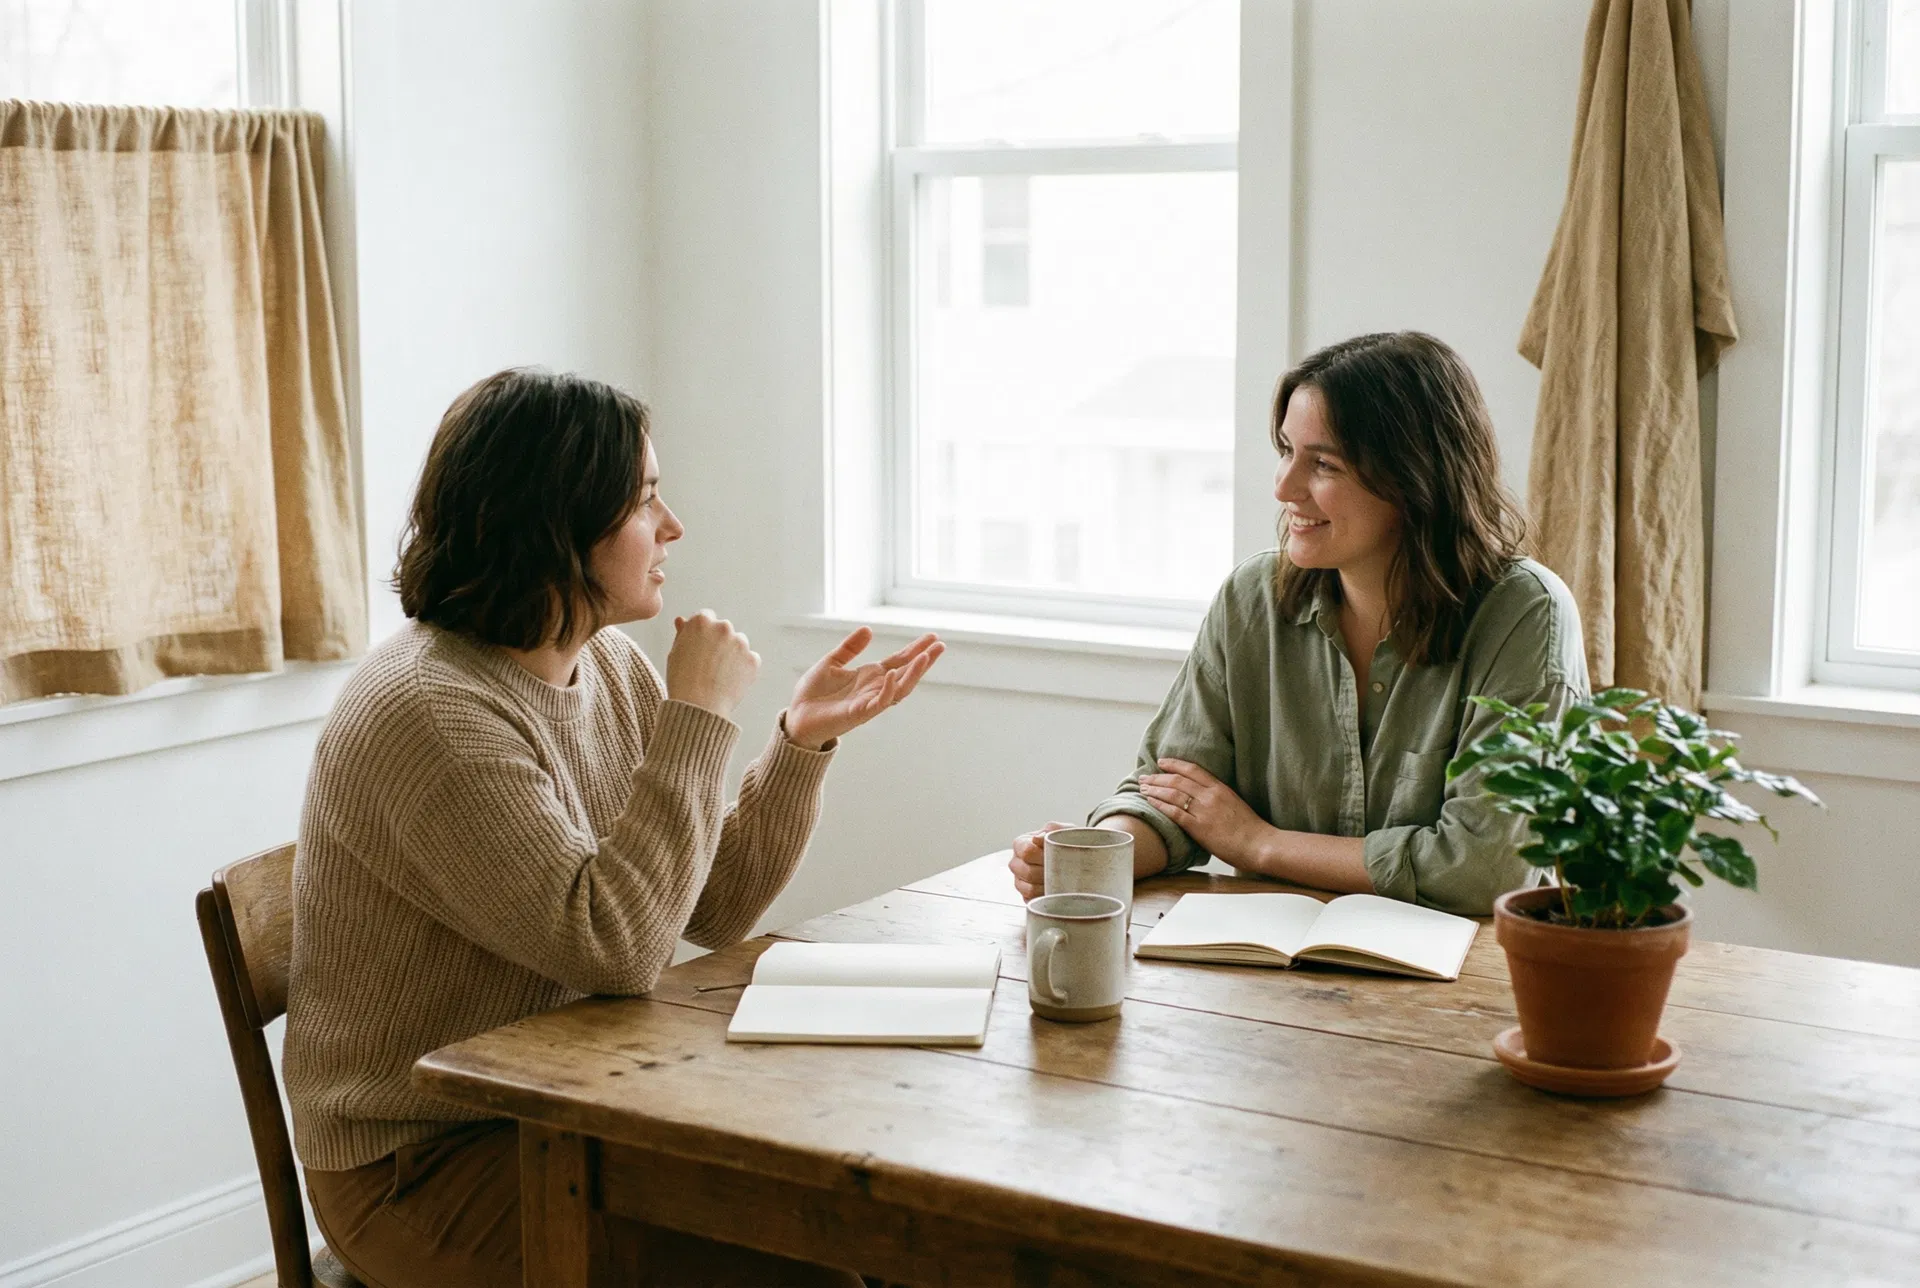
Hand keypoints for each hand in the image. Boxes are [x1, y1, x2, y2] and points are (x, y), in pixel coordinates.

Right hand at [666, 611, 759, 718]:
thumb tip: (682, 620)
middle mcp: (723, 627)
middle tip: (709, 664)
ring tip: (718, 674)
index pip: (706, 617)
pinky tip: (730, 680)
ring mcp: (741, 643)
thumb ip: (683, 634)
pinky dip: (744, 668)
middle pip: (724, 630)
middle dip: (719, 642)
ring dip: (733, 654)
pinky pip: (750, 660)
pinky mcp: (753, 659)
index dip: (702, 633)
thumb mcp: (675, 653)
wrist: (698, 706)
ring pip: (739, 644)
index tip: (701, 646)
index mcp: (702, 621)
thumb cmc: (682, 680)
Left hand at [783, 629, 942, 750]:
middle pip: (906, 673)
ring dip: (914, 674)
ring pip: (899, 688)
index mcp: (870, 677)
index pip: (899, 661)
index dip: (915, 649)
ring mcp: (869, 702)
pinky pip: (879, 702)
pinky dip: (888, 688)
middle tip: (940, 645)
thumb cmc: (812, 694)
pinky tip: (893, 673)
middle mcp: (874, 689)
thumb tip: (869, 629)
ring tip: (926, 657)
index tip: (932, 637)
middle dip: (923, 660)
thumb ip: (850, 648)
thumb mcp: (831, 662)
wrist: (796, 717)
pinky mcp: (859, 713)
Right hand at [1008, 822, 1071, 901]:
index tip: (1057, 856)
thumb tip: (1037, 839)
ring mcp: (1020, 881)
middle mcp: (1016, 863)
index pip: (1026, 852)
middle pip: (1027, 872)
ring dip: (1046, 886)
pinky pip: (1032, 901)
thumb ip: (1052, 829)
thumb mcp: (1062, 830)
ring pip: (1028, 889)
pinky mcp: (1026, 896)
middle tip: (1063, 871)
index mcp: (1021, 844)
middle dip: (1047, 873)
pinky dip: (1045, 898)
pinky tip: (1056, 892)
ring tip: (1061, 882)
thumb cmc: (1066, 842)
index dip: (1043, 856)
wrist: (1076, 858)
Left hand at [1139, 758, 1272, 866]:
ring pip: (1173, 794)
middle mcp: (1210, 796)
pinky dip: (1160, 805)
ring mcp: (1204, 811)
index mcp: (1220, 788)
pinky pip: (1175, 813)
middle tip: (1144, 776)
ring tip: (1143, 788)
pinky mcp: (1199, 827)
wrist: (1260, 844)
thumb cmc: (1250, 829)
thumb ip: (1218, 797)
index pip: (1193, 770)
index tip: (1162, 762)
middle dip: (1158, 777)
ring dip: (1155, 789)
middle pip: (1178, 780)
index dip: (1175, 764)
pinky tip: (1150, 802)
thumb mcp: (1235, 804)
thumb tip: (1202, 796)